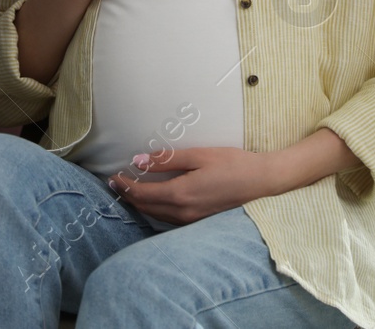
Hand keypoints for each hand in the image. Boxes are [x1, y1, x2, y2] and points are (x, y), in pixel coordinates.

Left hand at [108, 147, 278, 225]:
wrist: (261, 181)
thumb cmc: (232, 163)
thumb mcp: (198, 155)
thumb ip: (166, 159)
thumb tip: (138, 161)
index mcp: (181, 194)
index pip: (143, 194)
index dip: (125, 186)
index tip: (113, 177)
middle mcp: (184, 212)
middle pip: (146, 207)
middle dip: (128, 196)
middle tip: (115, 183)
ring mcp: (191, 219)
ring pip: (156, 215)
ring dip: (140, 204)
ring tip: (129, 190)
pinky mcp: (198, 220)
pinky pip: (168, 218)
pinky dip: (154, 209)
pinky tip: (153, 200)